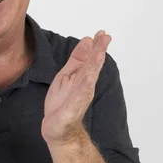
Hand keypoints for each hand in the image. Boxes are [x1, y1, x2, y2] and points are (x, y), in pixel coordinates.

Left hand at [41, 30, 111, 144]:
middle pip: (92, 67)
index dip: (96, 46)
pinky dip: (84, 88)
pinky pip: (79, 98)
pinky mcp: (72, 110)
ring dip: (94, 67)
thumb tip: (87, 40)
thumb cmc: (62, 102)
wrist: (58, 129)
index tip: (102, 33)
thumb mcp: (67, 75)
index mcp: (81, 77)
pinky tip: (88, 78)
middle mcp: (84, 86)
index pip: (90, 59)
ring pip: (88, 80)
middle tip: (105, 37)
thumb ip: (77, 59)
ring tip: (99, 53)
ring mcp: (79, 98)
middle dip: (98, 52)